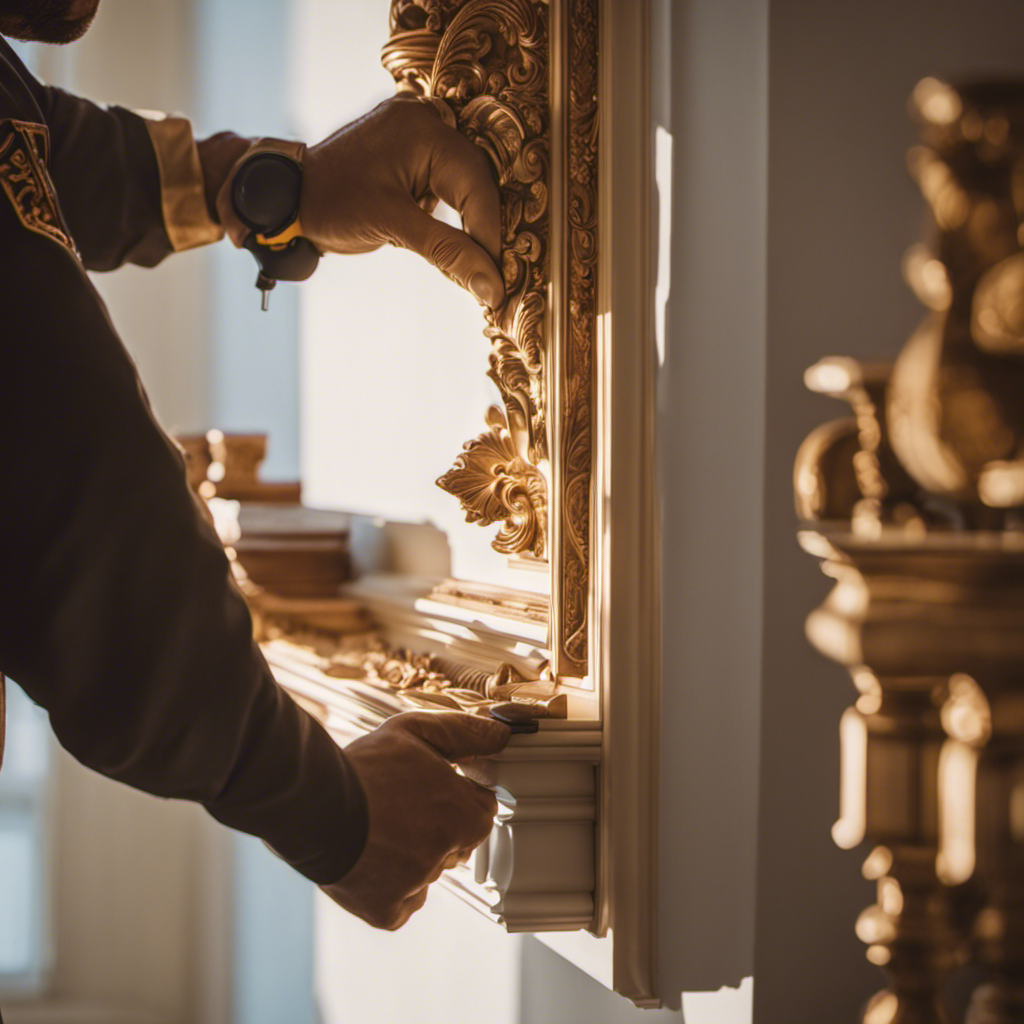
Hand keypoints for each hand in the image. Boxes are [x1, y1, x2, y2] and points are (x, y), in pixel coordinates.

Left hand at [212, 96, 504, 308]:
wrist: (290, 194)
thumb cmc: (330, 203)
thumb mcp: (392, 227)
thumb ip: (447, 253)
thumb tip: (491, 288)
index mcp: (423, 130)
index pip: (477, 186)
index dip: (489, 235)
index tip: (496, 279)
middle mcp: (426, 120)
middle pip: (478, 181)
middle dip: (484, 229)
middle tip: (491, 275)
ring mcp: (419, 130)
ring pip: (467, 181)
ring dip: (473, 221)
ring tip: (476, 261)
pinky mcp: (413, 147)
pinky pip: (448, 178)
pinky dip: (455, 210)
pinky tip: (457, 239)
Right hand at [321, 711, 509, 929]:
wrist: (309, 805)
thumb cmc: (363, 767)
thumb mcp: (415, 732)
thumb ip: (464, 733)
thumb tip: (502, 733)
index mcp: (461, 812)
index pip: (480, 812)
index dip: (456, 798)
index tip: (431, 791)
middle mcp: (446, 852)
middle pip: (455, 843)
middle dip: (436, 828)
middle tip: (399, 808)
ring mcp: (418, 884)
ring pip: (428, 872)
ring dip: (411, 856)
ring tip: (377, 829)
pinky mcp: (388, 910)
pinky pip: (404, 902)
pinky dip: (391, 888)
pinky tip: (370, 859)